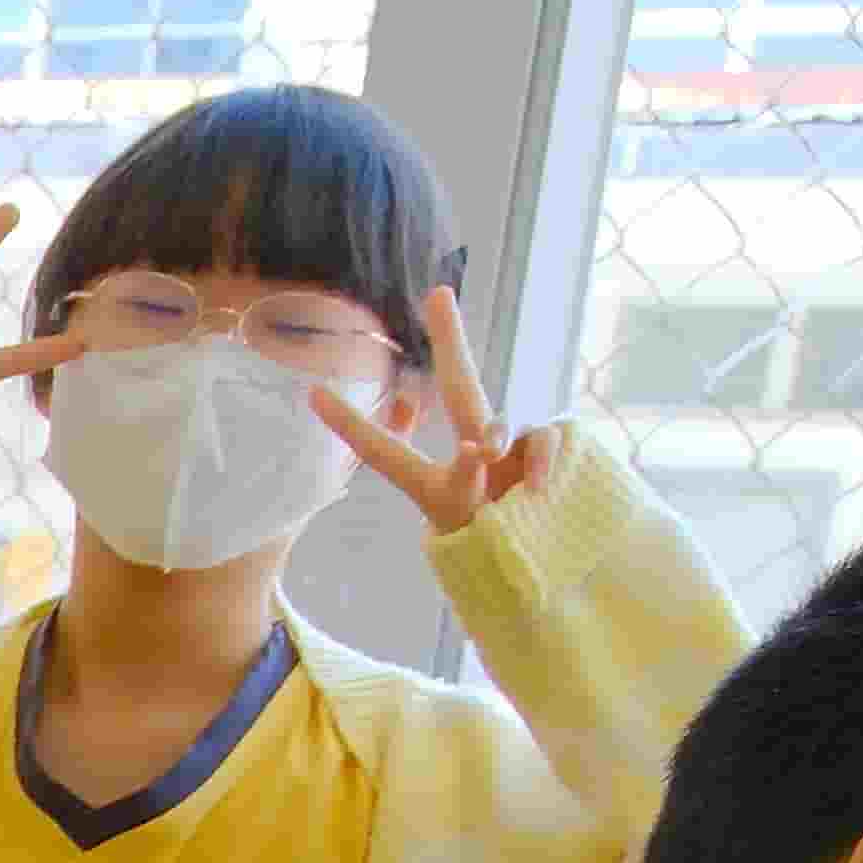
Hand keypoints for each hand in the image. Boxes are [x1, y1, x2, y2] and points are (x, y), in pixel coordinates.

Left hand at [318, 282, 571, 535]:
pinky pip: (547, 438)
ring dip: (494, 432)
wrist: (545, 568)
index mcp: (432, 481)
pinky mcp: (553, 452)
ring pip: (502, 420)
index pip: (383, 449)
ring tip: (483, 453)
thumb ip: (464, 483)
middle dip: (450, 340)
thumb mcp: (465, 532)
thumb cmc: (492, 555)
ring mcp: (516, 450)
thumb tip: (480, 444)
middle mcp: (475, 451)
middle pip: (460, 386)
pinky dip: (543, 457)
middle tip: (438, 294)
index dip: (348, 424)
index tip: (310, 394)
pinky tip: (537, 486)